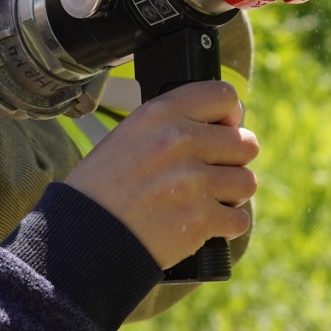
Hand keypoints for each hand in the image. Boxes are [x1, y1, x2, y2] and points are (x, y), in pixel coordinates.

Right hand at [63, 81, 257, 268]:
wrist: (84, 235)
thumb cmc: (102, 188)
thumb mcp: (128, 136)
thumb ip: (170, 126)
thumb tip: (219, 128)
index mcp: (160, 114)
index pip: (224, 96)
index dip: (231, 115)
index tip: (225, 129)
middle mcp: (179, 141)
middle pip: (244, 143)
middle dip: (233, 161)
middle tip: (212, 174)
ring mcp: (192, 181)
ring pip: (247, 182)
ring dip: (232, 195)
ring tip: (206, 201)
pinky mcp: (200, 219)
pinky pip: (240, 220)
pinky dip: (227, 228)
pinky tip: (205, 226)